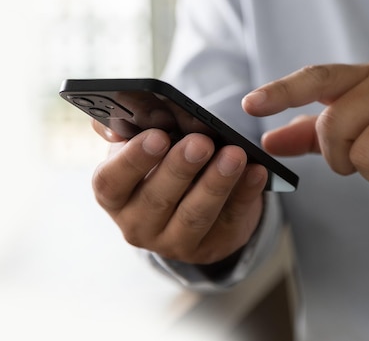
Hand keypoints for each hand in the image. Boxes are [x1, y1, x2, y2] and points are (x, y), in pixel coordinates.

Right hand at [90, 120, 267, 263]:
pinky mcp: (213, 245)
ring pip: (195, 215)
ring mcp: (175, 242)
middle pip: (157, 199)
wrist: (190, 202)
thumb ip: (127, 128)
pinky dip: (246, 193)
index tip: (158, 136)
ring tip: (234, 155)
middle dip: (181, 168)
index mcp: (114, 195)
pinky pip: (231, 219)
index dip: (133, 160)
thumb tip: (116, 122)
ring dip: (216, 183)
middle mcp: (138, 224)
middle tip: (201, 142)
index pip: (111, 182)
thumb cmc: (159, 165)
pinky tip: (257, 171)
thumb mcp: (139, 147)